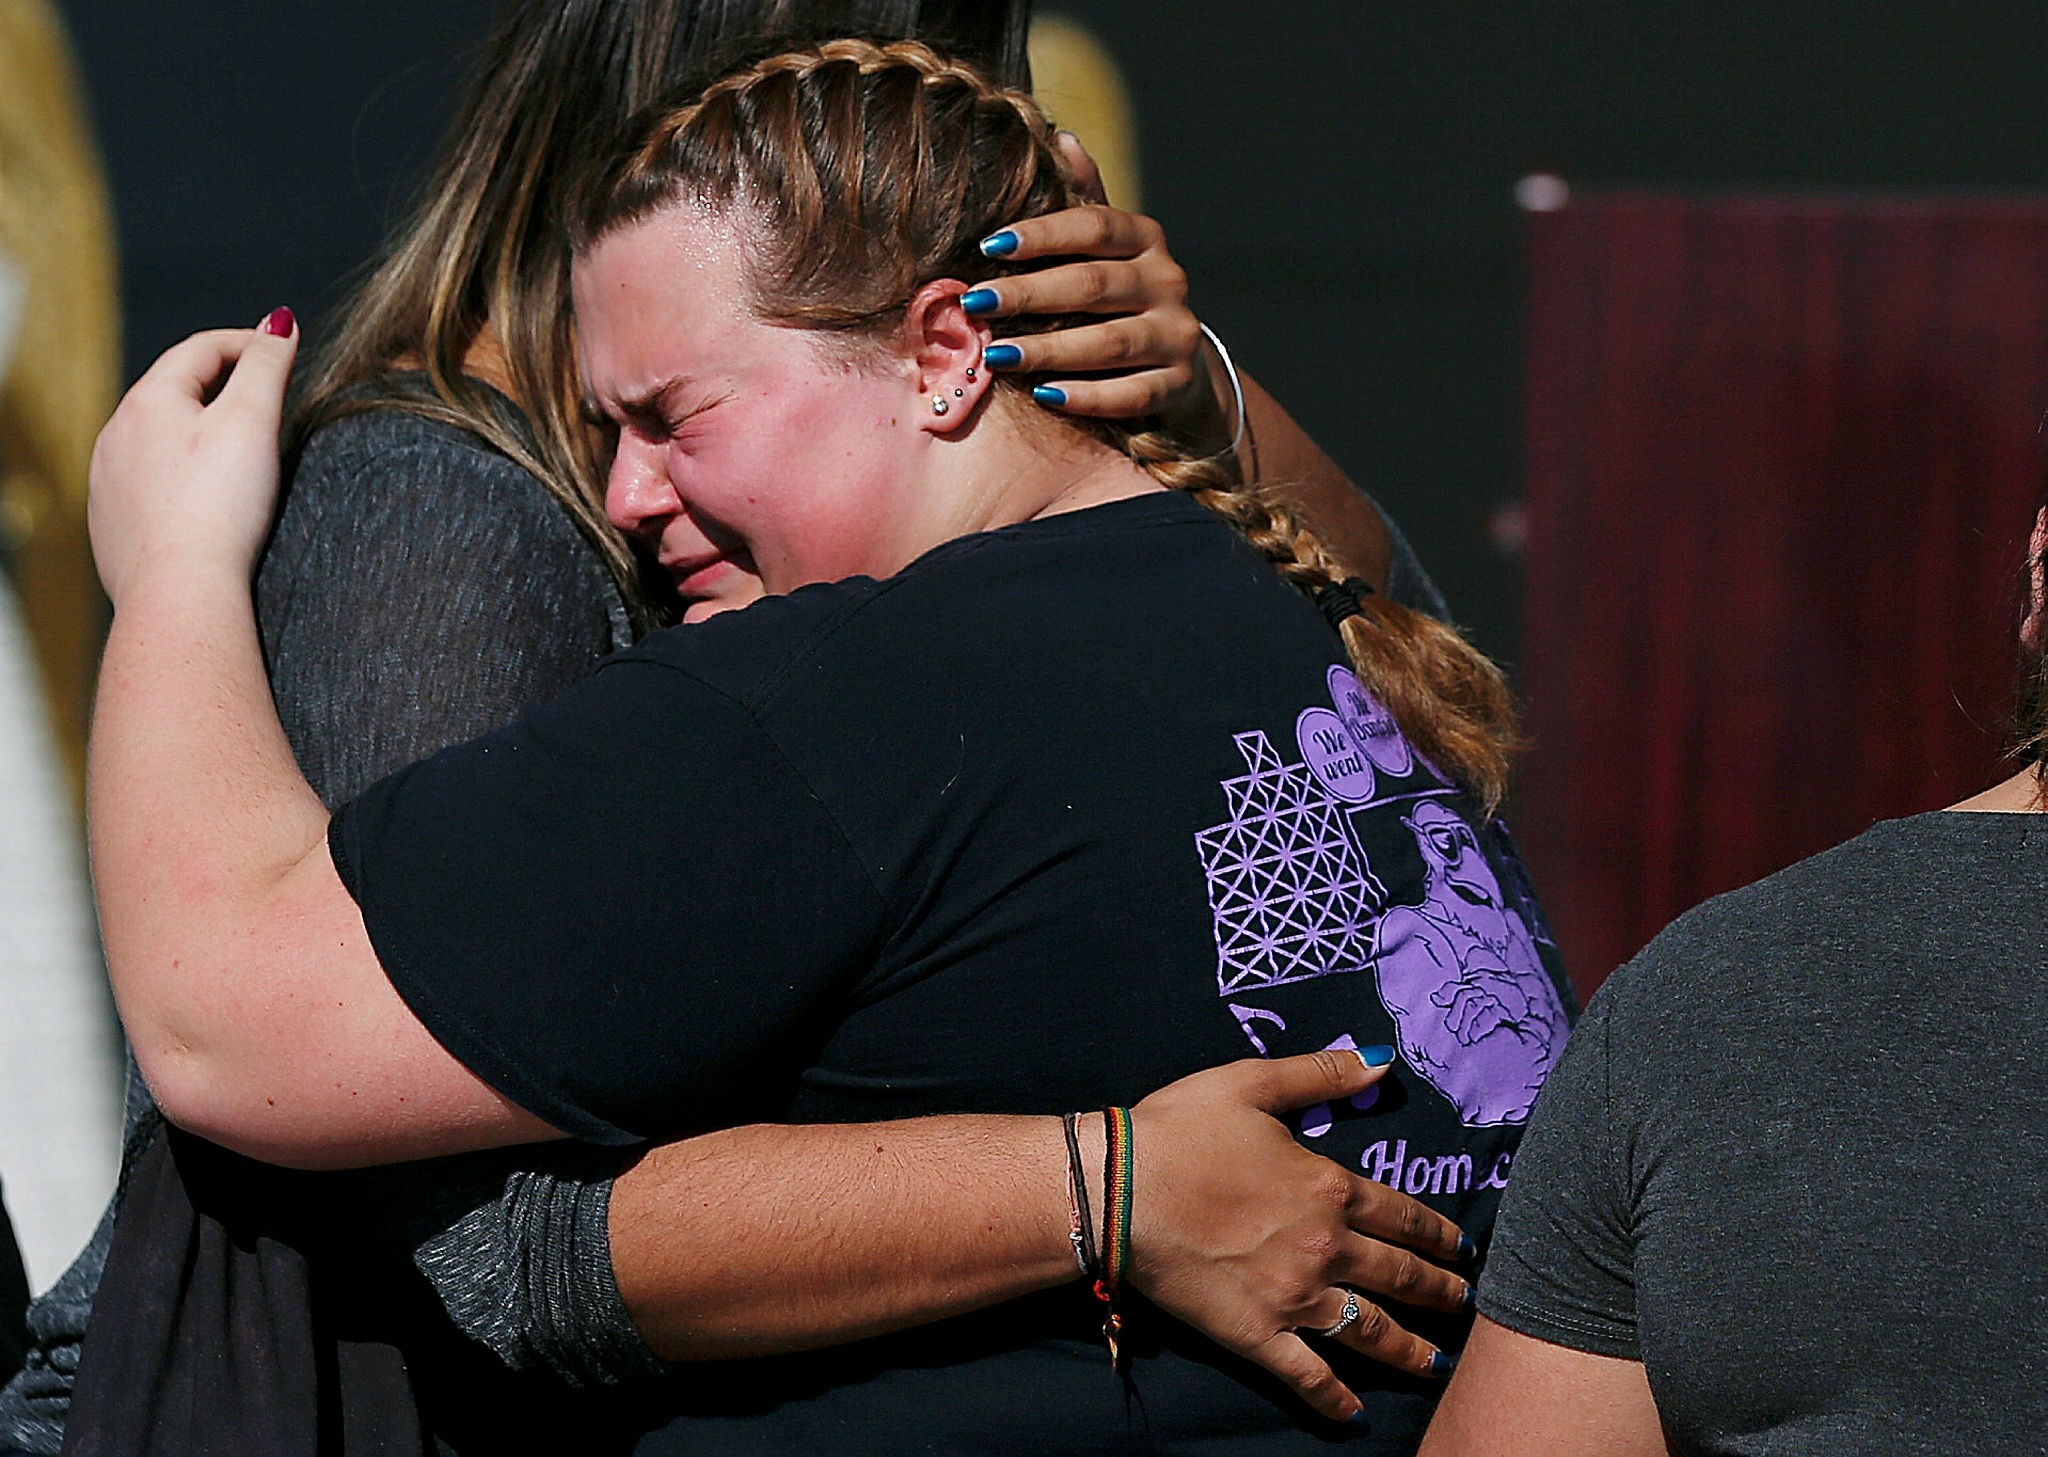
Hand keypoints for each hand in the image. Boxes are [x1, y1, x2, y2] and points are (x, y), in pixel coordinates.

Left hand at [88, 310, 298, 606]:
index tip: (286, 351)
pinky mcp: (113, 522)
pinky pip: (148, 482)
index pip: (203, 349)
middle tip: (269, 397)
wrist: (180, 590)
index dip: (249, 342)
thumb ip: (268, 364)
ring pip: (158, 438)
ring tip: (238, 450)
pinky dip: (179, 476)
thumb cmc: (219, 508)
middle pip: (178, 391)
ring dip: (197, 432)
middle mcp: (117, 433)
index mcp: (148, 400)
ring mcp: (109, 480)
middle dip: (223, 386)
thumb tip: (279, 322)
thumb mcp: (254, 421)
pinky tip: (204, 499)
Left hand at [969, 152, 1214, 428]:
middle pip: (1094, 285)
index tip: (989, 245)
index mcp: (1144, 239)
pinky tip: (1044, 397)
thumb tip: (1060, 137)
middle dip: (1029, 295)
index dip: (1043, 235)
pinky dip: (1087, 396)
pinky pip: (1131, 394)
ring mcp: (1177, 336)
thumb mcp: (1105, 248)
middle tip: (975, 303)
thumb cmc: (1118, 299)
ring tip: (996, 355)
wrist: (1175, 366)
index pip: (1094, 226)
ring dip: (1050, 349)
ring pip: (1111, 343)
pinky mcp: (1177, 387)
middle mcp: (1167, 281)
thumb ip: (1084, 200)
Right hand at [1126, 1050, 1473, 1424]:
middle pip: (1400, 1275)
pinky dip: (1335, 1399)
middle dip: (1439, 1291)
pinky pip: (1309, 1375)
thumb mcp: (1253, 1084)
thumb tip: (1380, 1060)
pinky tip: (1356, 1414)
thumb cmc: (1182, 1130)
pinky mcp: (1258, 1334)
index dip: (1438, 1233)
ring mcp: (1295, 1297)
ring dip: (1411, 1349)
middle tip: (1466, 1303)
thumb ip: (1320, 1074)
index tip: (1463, 1248)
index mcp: (1329, 1188)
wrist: (1122, 1189)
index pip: (1402, 1215)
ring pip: (1370, 1331)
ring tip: (1436, 1363)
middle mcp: (1326, 1248)